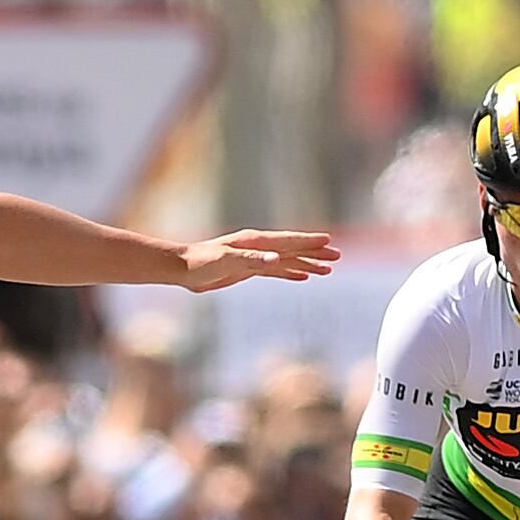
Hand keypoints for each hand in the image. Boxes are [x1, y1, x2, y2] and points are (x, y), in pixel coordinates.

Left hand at [177, 229, 337, 292]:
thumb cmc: (201, 261)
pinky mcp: (248, 270)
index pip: (288, 242)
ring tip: (327, 270)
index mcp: (255, 242)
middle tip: (337, 257)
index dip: (308, 242)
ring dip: (307, 265)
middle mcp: (258, 248)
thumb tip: (276, 260)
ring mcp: (254, 258)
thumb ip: (251, 260)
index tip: (328, 242)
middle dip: (314, 254)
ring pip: (287, 261)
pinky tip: (302, 277)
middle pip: (292, 250)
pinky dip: (291, 273)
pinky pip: (276, 271)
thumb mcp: (226, 260)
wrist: (182, 269)